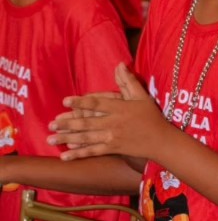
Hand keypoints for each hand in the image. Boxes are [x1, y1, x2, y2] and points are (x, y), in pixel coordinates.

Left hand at [51, 64, 171, 162]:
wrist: (163, 142)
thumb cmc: (152, 117)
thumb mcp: (142, 96)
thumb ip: (128, 81)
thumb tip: (119, 64)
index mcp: (119, 108)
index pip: (96, 103)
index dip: (80, 103)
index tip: (65, 101)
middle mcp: (114, 123)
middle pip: (87, 122)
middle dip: (67, 124)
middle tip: (51, 124)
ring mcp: (113, 137)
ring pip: (87, 138)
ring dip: (68, 138)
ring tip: (51, 139)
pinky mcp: (114, 149)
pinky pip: (94, 151)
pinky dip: (79, 154)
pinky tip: (66, 156)